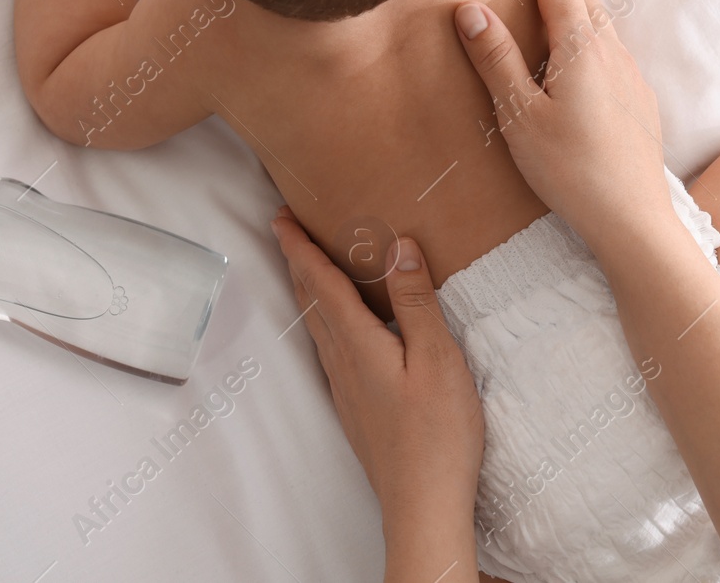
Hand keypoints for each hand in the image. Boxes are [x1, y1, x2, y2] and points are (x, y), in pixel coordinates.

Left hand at [271, 208, 483, 555]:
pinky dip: (325, 321)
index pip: (321, 283)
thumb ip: (417, 301)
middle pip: (311, 302)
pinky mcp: (356, 408)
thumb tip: (399, 246)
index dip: (301, 247)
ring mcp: (346, 389)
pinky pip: (330, 349)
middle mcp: (343, 363)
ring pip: (317, 327)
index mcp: (359, 344)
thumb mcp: (438, 358)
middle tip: (286, 229)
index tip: (281, 216)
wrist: (423, 503)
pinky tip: (337, 329)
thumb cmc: (437, 434)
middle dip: (296, 262)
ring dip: (307, 291)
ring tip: (306, 267)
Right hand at [454, 0, 670, 242]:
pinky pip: (612, 51)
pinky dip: (593, 34)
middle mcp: (611, 53)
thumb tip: (471, 8)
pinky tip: (586, 53)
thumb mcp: (519, 116)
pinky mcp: (639, 101)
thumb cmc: (570, 170)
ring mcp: (630, 77)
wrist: (634, 217)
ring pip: (603, 25)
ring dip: (582, 0)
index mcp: (579, 48)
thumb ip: (496, 60)